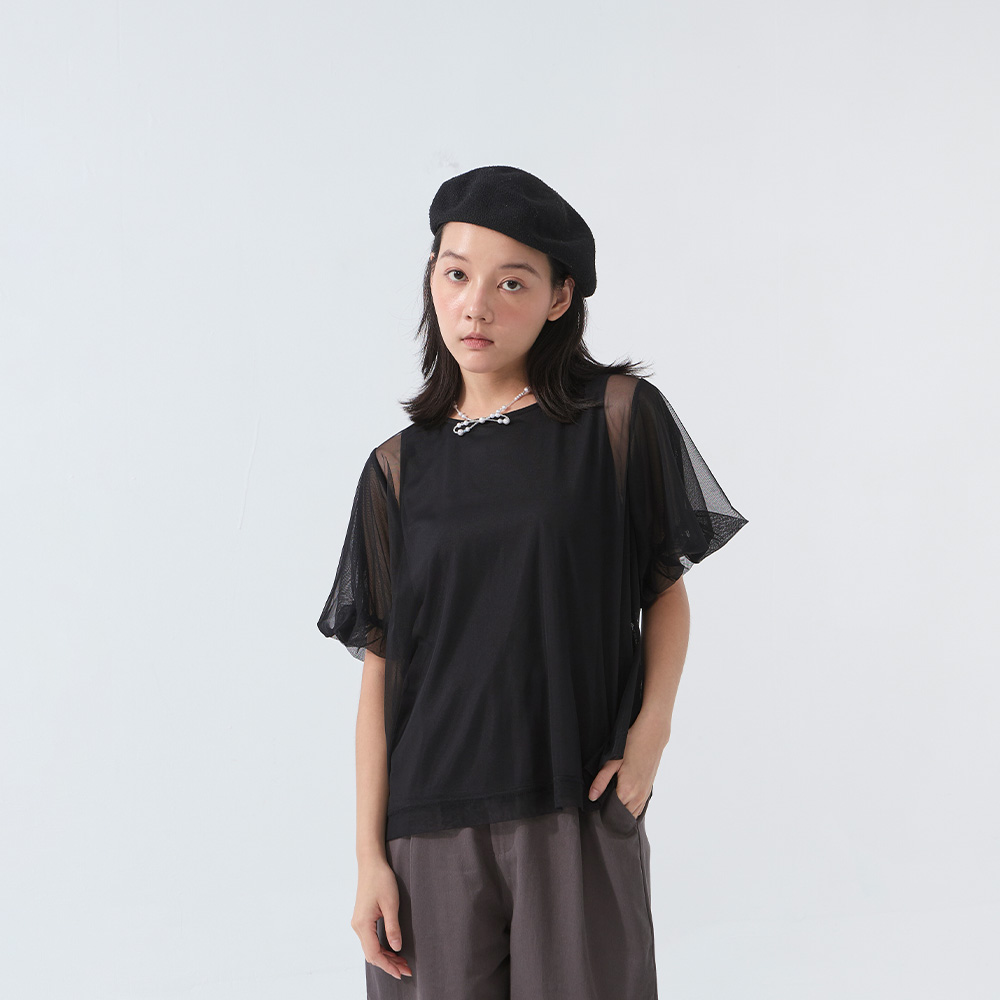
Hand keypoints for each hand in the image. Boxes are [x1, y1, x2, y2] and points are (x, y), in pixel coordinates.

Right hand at [352, 857, 412, 980]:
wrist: (371, 863)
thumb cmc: (381, 880)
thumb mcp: (391, 903)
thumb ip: (393, 927)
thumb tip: (397, 948)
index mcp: (363, 924)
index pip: (374, 953)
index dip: (388, 965)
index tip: (401, 972)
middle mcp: (357, 926)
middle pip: (371, 954)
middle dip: (388, 964)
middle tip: (406, 969)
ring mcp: (358, 923)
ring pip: (370, 948)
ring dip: (385, 957)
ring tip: (402, 962)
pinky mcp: (362, 919)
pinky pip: (370, 940)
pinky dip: (381, 948)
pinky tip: (393, 949)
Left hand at [587, 719, 663, 818]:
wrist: (652, 736)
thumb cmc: (632, 744)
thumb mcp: (613, 761)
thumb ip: (601, 780)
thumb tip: (592, 797)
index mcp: (627, 790)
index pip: (611, 812)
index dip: (601, 811)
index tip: (594, 807)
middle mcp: (638, 796)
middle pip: (621, 815)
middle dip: (610, 813)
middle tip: (600, 805)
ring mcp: (644, 795)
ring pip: (631, 814)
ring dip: (621, 812)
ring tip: (609, 803)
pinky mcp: (648, 791)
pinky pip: (638, 808)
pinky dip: (630, 808)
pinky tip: (622, 801)